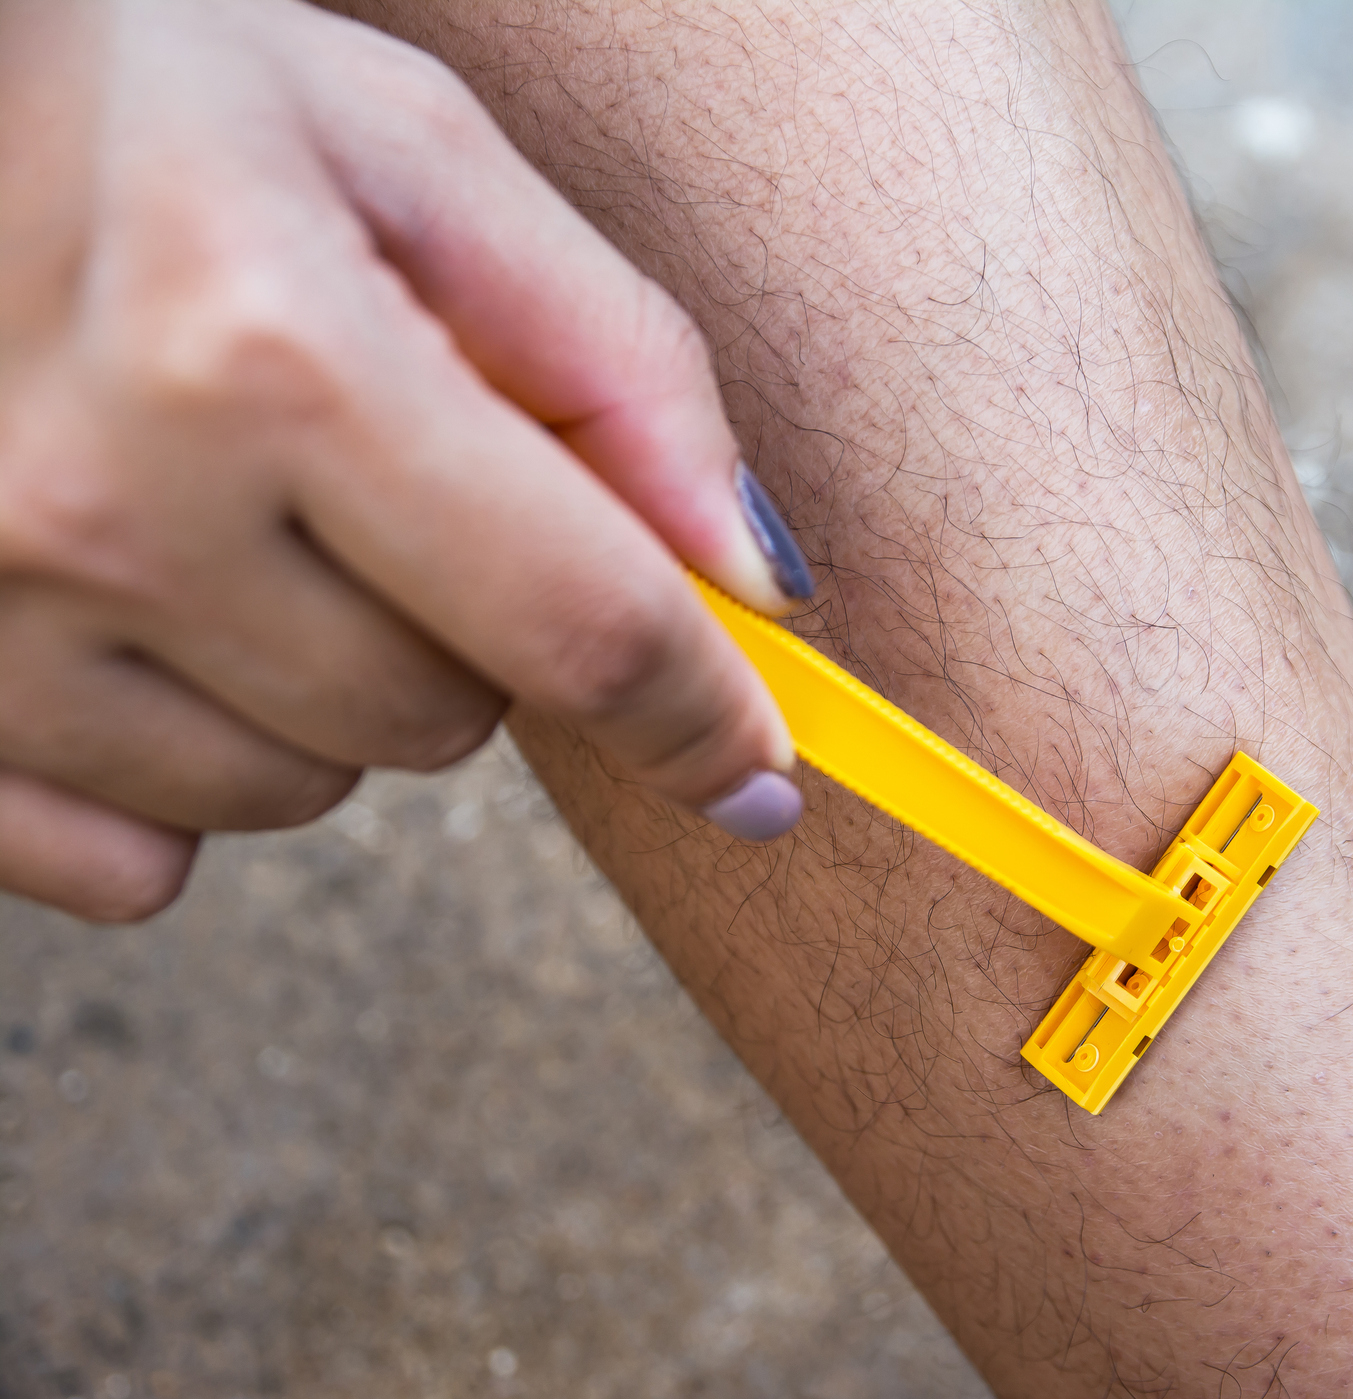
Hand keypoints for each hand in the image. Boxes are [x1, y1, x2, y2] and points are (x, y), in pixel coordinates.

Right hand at [0, 0, 813, 921]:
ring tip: (238, 517)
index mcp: (265, 352)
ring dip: (327, 688)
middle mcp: (111, 508)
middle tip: (381, 480)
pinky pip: (135, 861)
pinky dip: (181, 769)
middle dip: (472, 623)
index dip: (701, 713)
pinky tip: (145, 624)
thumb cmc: (150, 97)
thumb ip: (614, 363)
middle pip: (442, 719)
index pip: (575, 621)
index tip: (755, 768)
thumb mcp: (413, 158)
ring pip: (297, 791)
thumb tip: (752, 575)